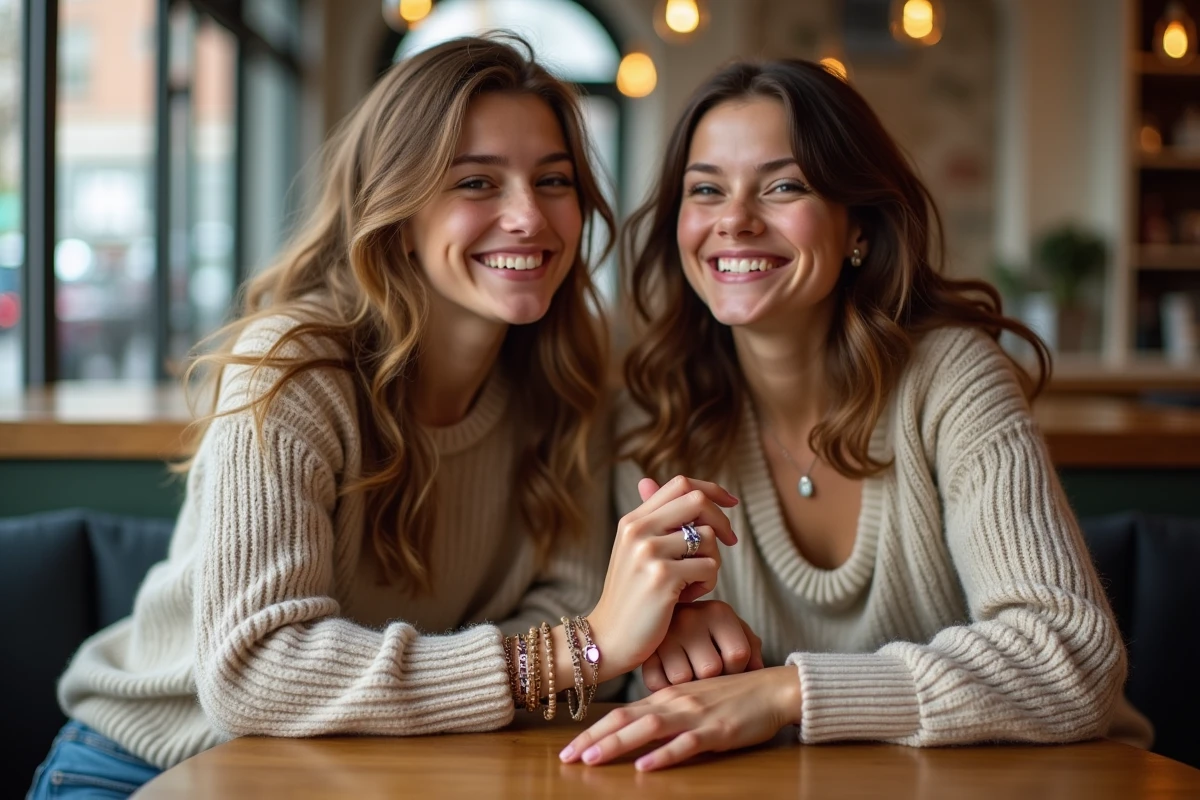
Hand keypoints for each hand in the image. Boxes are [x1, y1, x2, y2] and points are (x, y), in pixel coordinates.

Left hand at [559, 666, 802, 770]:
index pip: (620, 713)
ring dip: (617, 744)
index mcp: (666, 696)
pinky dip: (663, 755)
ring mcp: (695, 715)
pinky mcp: (717, 731)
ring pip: (648, 729)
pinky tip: (646, 766)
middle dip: (593, 739)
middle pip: (625, 720)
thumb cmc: (733, 696)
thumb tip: (634, 730)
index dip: (591, 731)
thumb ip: (665, 712)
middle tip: (565, 757)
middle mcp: (675, 702)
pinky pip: (686, 744)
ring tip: (592, 760)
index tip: (567, 748)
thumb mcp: (693, 700)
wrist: (773, 688)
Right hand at [588, 475, 738, 680]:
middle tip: (729, 542)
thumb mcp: (633, 550)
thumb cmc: (630, 597)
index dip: (712, 489)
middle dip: (722, 521)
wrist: (608, 638)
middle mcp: (638, 530)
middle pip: (697, 500)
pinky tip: (689, 597)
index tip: (731, 503)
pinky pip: (709, 568)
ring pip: (708, 538)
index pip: (680, 484)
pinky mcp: (663, 578)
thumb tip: (648, 480)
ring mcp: (649, 553)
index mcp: (632, 521)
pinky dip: (707, 584)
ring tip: (694, 582)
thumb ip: (650, 520)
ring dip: (713, 561)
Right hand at [642, 601, 763, 691]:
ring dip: (688, 685)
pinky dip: (664, 687)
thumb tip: (756, 671)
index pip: (737, 656)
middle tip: (707, 672)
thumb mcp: (736, 633)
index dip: (737, 670)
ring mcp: (663, 633)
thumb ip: (752, 650)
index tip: (729, 667)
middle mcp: (689, 616)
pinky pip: (656, 683)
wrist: (666, 619)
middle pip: (710, 670)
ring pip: (682, 680)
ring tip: (689, 672)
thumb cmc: (712, 634)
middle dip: (712, 680)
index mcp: (718, 611)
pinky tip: (670, 675)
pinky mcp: (644, 651)